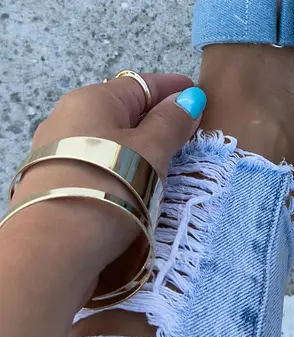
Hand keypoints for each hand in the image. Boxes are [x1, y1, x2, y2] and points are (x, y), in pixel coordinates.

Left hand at [7, 74, 206, 283]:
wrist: (50, 251)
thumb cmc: (109, 186)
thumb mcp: (151, 150)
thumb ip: (171, 122)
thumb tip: (188, 99)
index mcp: (91, 99)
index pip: (140, 84)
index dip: (172, 88)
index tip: (199, 95)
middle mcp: (67, 118)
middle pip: (122, 111)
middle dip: (156, 118)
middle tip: (190, 130)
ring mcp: (57, 153)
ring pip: (109, 139)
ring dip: (140, 146)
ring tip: (170, 160)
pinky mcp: (55, 184)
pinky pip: (98, 163)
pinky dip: (122, 166)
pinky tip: (138, 183)